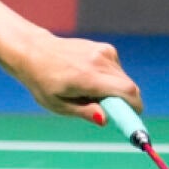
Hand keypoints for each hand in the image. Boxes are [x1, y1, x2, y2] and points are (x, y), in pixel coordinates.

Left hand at [8, 31, 142, 125]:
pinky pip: (117, 70)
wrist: (34, 51)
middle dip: (123, 102)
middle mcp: (99, 61)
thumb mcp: (58, 104)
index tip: (132, 119)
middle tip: (104, 109)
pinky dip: (109, 79)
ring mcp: (103, 52)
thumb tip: (106, 120)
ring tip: (88, 90)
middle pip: (129, 87)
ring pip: (123, 79)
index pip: (127, 91)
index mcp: (88, 77)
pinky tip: (88, 77)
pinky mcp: (105, 48)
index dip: (135, 107)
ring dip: (115, 90)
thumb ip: (84, 112)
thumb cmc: (43, 82)